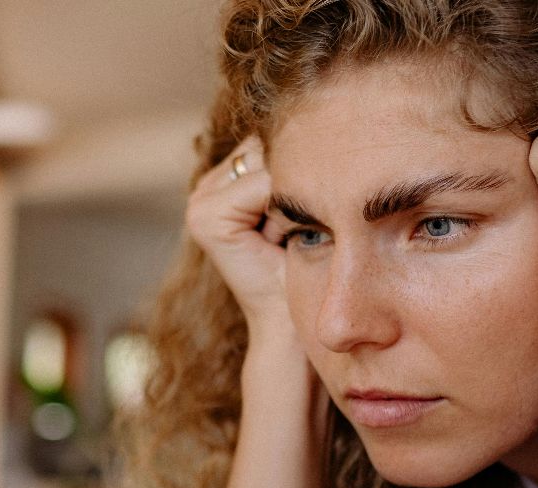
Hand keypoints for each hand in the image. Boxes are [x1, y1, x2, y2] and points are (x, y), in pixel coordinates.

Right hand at [186, 136, 321, 413]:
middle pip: (272, 141)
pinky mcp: (204, 217)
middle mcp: (208, 182)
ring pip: (270, 161)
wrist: (294, 327)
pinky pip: (264, 186)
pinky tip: (284, 237)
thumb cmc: (314, 268)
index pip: (278, 133)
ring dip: (294, 193)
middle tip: (308, 223)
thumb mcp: (313, 204)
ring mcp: (200, 199)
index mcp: (230, 175)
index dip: (309, 160)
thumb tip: (337, 110)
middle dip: (301, 173)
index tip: (321, 204)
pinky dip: (285, 208)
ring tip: (294, 232)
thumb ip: (307, 161)